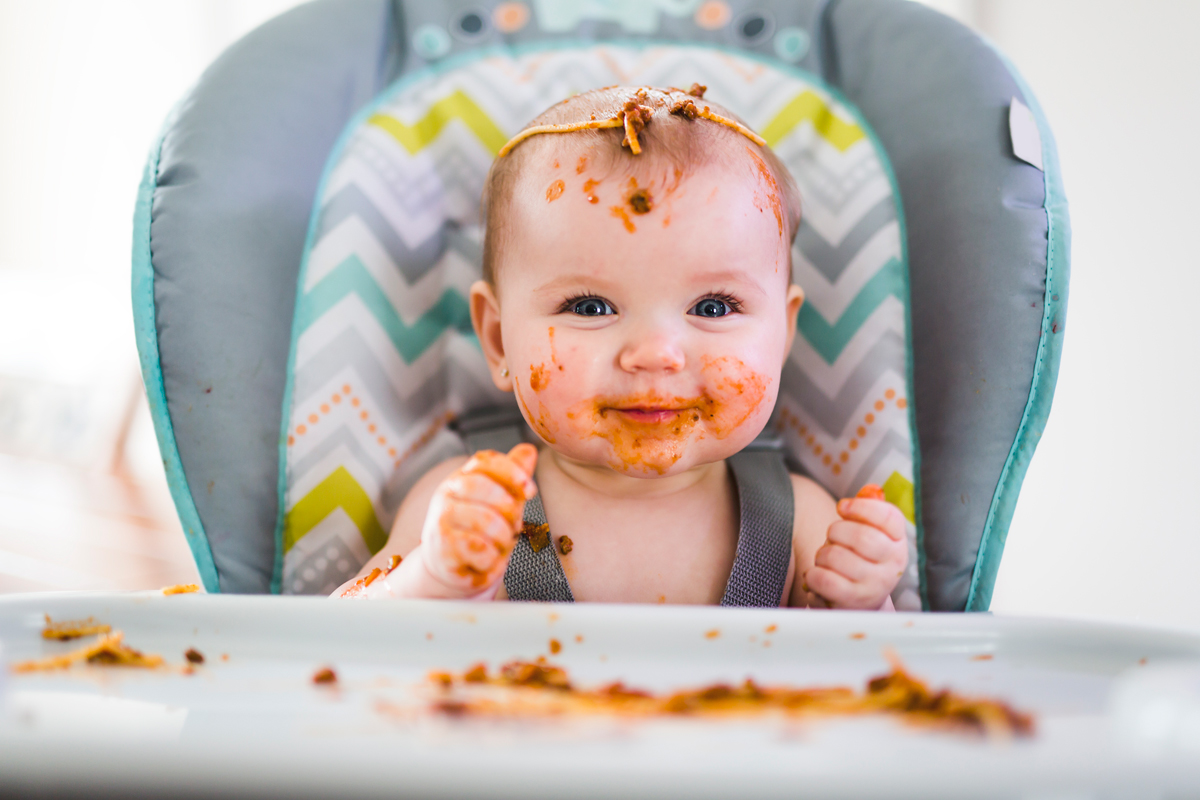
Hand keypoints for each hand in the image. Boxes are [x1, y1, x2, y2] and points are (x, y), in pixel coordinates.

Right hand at [419, 444, 538, 595]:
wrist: (449, 567)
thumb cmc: (478, 531)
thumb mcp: (499, 502)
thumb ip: (512, 478)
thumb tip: (529, 450)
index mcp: (463, 477)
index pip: (485, 461)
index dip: (511, 471)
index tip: (531, 491)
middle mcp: (447, 493)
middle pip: (485, 489)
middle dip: (510, 511)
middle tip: (514, 528)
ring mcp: (441, 519)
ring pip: (486, 522)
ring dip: (504, 539)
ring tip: (500, 546)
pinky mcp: (441, 547)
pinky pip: (480, 549)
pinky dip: (492, 559)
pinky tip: (487, 561)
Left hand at [804, 485, 907, 609]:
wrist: (859, 604)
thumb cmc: (859, 560)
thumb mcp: (869, 535)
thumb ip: (867, 512)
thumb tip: (868, 491)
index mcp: (898, 543)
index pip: (889, 517)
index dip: (862, 507)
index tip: (843, 507)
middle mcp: (892, 565)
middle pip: (861, 536)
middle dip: (835, 531)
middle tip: (832, 537)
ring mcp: (875, 586)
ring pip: (836, 556)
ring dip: (822, 554)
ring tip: (826, 561)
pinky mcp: (853, 601)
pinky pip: (824, 579)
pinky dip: (813, 574)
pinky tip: (818, 576)